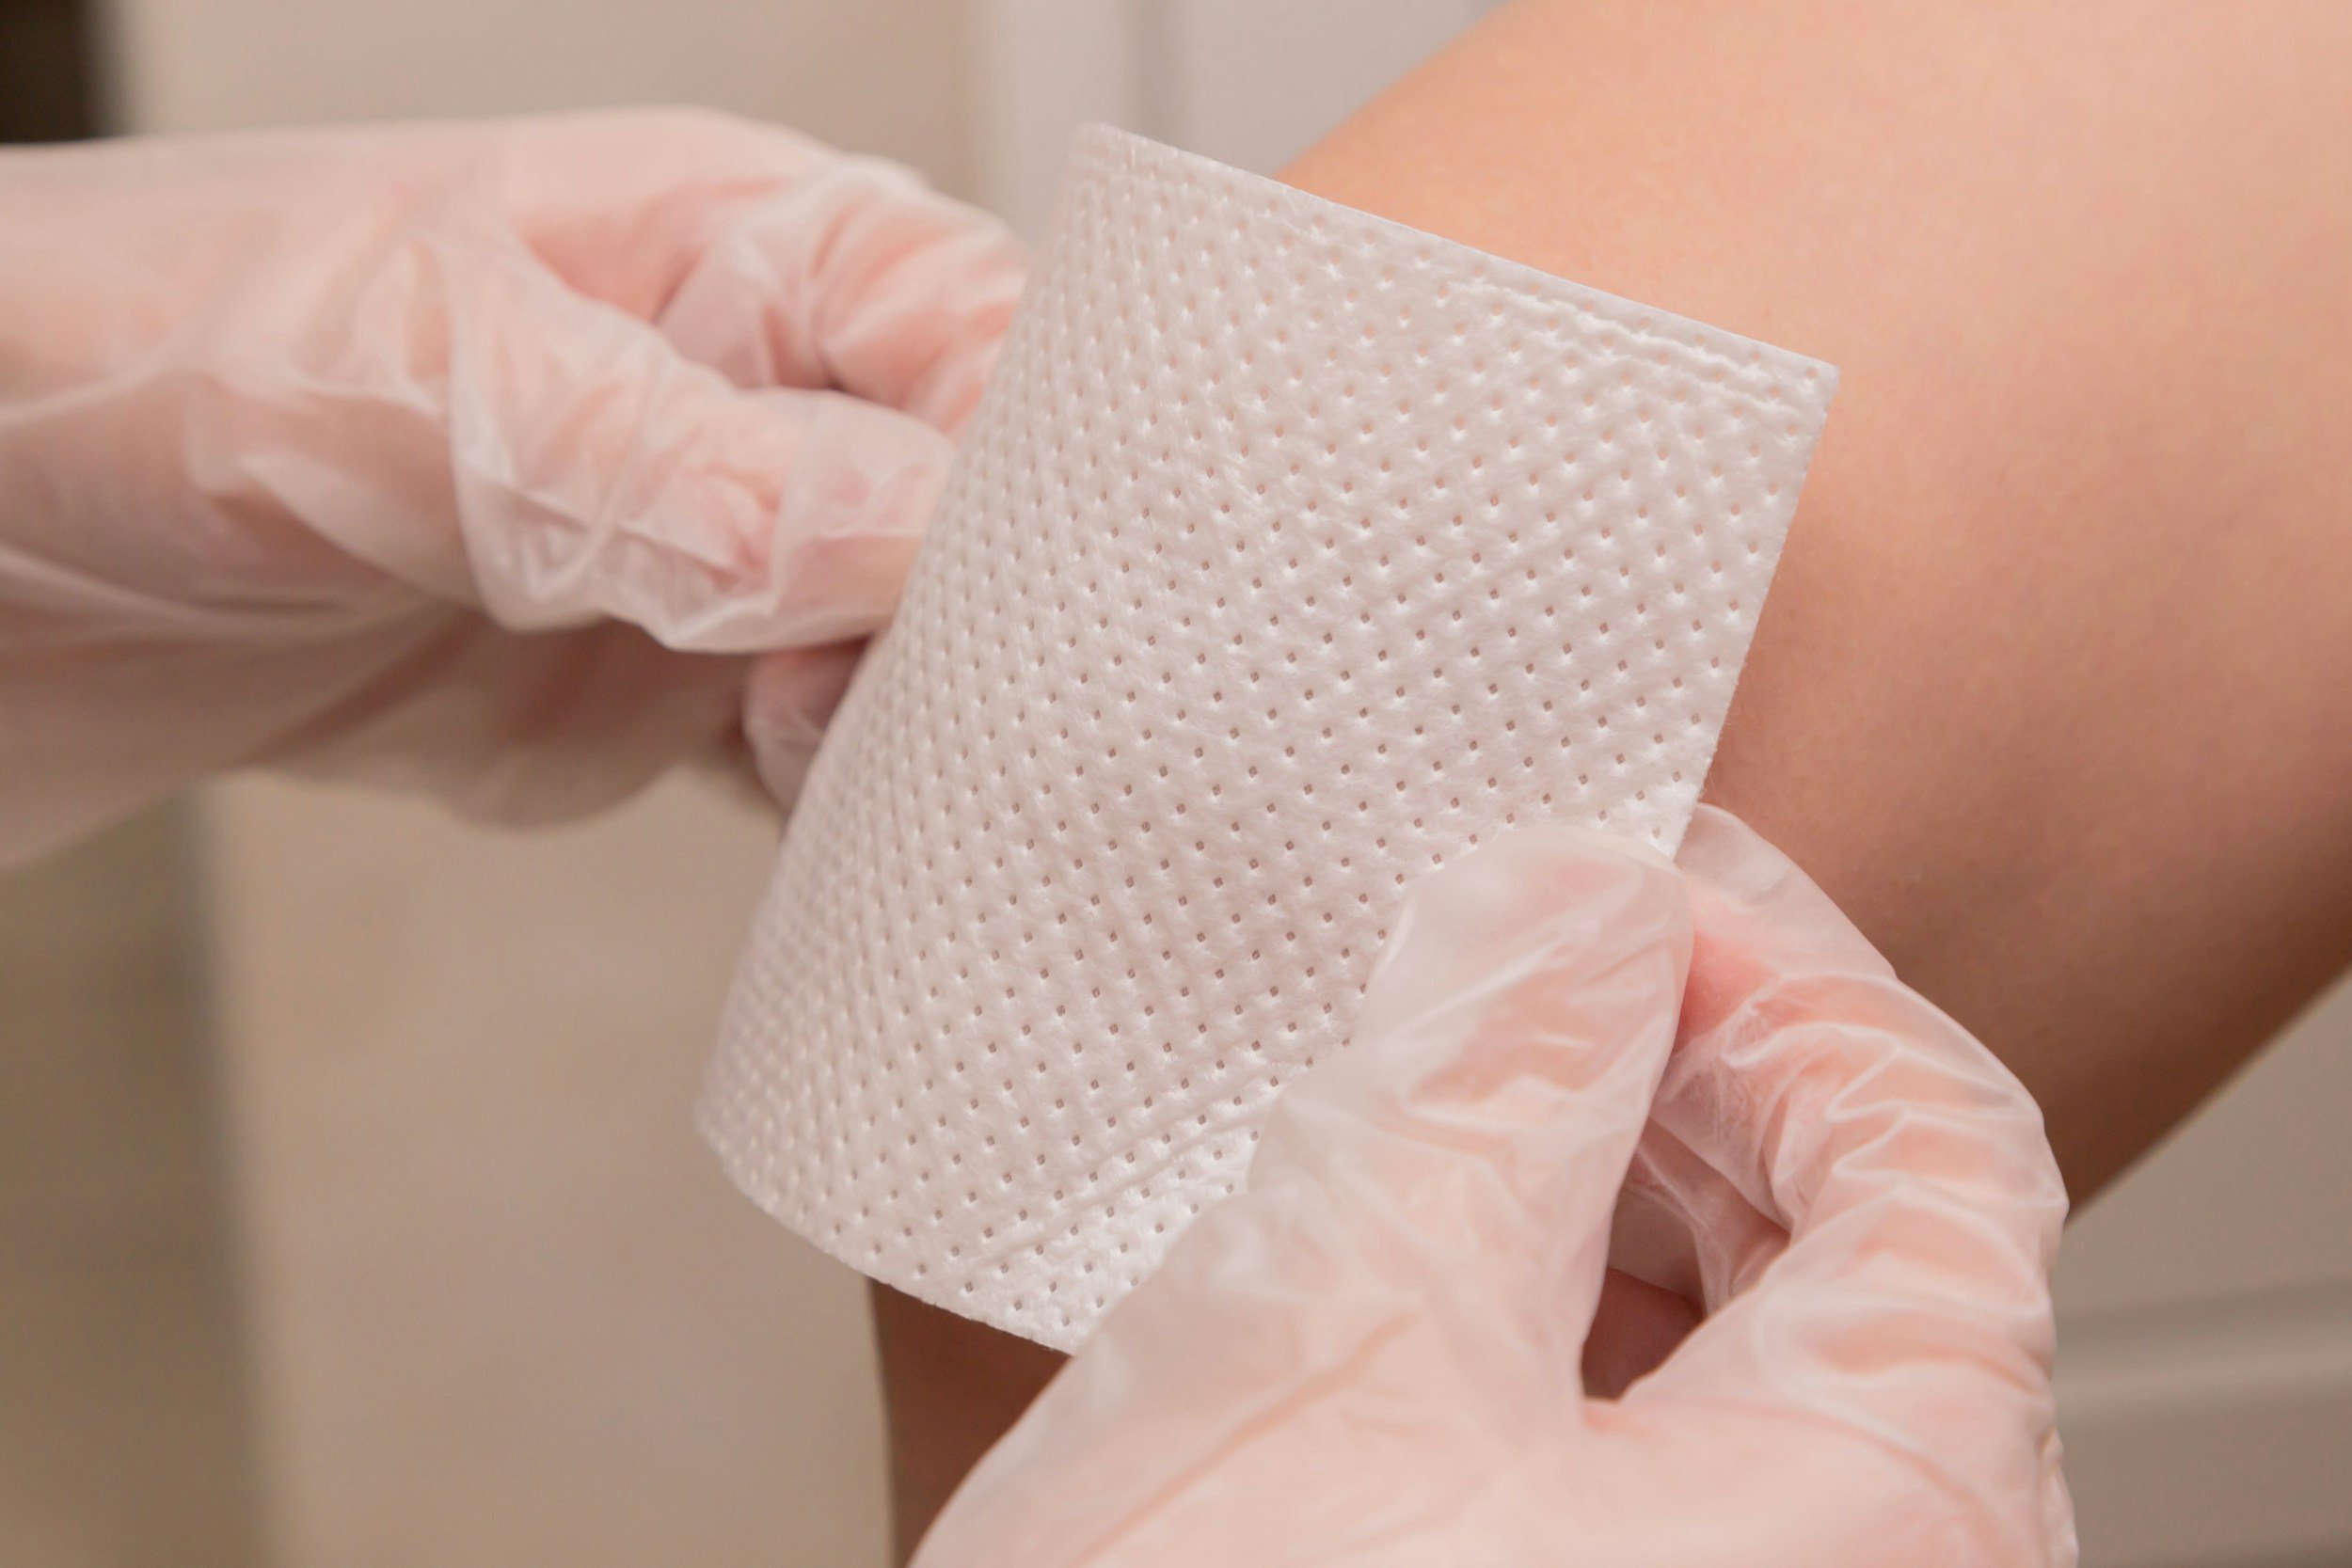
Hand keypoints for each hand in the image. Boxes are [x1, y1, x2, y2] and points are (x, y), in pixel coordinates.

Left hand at [0, 110, 1023, 863]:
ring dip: (924, 748)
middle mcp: (759, 398)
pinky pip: (819, 767)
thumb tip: (920, 535)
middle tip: (922, 738)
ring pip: (924, 657)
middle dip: (999, 637)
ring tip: (861, 804)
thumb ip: (675, 472)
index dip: (1036, 473)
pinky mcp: (664, 697)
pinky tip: (841, 864)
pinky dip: (847, 827)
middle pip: (993, 515)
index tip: (1013, 613)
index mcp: (737, 247)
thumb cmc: (137, 360)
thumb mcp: (411, 392)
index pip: (990, 339)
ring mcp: (722, 558)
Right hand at [914, 805, 2074, 1565]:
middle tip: (1519, 980)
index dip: (1769, 981)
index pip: (1932, 1146)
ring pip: (1775, 1349)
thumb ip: (1490, 1076)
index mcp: (1897, 1514)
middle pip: (1875, 1247)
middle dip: (1692, 1080)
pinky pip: (1692, 1455)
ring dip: (1628, 1193)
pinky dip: (1586, 1326)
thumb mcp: (1342, 1330)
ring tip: (1460, 1110)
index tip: (1604, 906)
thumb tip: (1572, 904)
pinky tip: (1450, 1279)